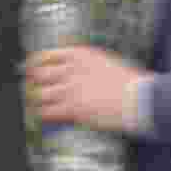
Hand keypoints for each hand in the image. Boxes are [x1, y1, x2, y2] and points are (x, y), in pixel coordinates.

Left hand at [22, 45, 152, 134]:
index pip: (46, 55)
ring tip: (36, 102)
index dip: (36, 63)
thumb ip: (86, 63)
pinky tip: (42, 115)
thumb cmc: (129, 82)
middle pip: (38, 74)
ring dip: (37, 98)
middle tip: (31, 85)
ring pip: (40, 94)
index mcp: (79, 54)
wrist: (139, 98)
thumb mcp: (105, 61)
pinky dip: (42, 114)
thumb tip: (75, 68)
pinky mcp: (72, 109)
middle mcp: (70, 70)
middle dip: (34, 81)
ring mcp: (69, 90)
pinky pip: (47, 112)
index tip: (32, 68)